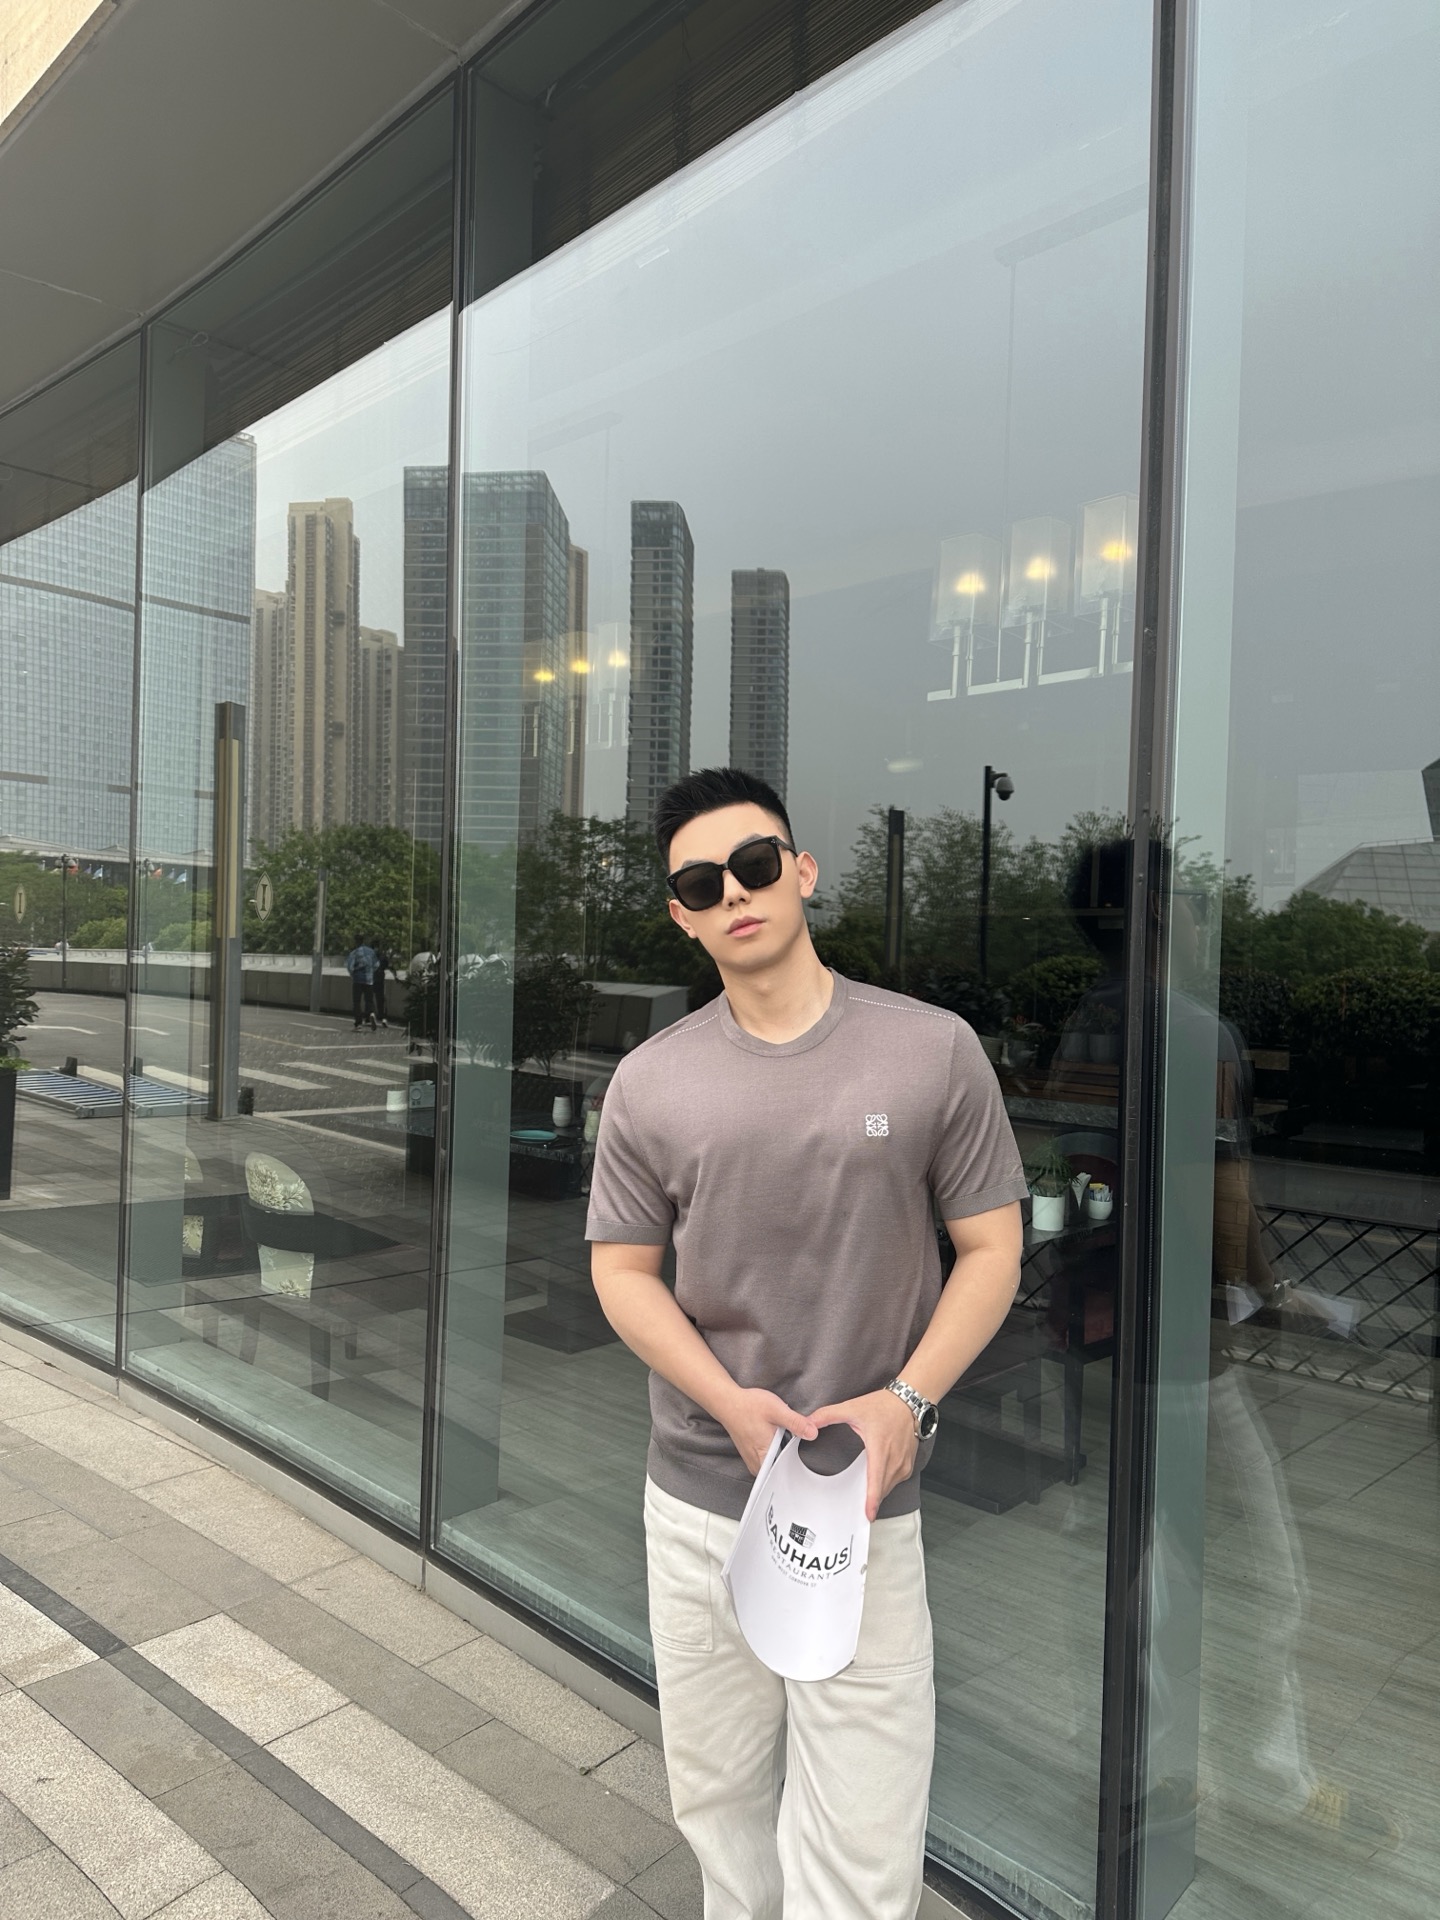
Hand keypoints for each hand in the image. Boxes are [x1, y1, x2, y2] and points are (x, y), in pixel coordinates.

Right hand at [721, 1387, 818, 1475]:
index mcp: (765, 1455)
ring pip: (775, 1465)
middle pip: (782, 1469)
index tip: (801, 1454)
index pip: (787, 1472)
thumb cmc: (749, 1406)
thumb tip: (813, 1433)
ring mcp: (753, 1462)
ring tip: (782, 1439)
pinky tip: (775, 1439)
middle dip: (792, 1457)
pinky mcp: (752, 1457)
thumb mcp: (777, 1410)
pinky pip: (768, 1460)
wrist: (728, 1403)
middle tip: (790, 1441)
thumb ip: (796, 1423)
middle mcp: (758, 1463)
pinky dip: (775, 1451)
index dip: (799, 1462)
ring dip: (783, 1454)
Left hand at [810, 1389, 917, 1521]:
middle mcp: (894, 1459)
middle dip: (869, 1500)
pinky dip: (885, 1484)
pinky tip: (876, 1480)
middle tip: (856, 1509)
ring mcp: (904, 1463)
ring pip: (889, 1488)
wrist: (909, 1401)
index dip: (872, 1500)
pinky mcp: (908, 1465)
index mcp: (879, 1448)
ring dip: (877, 1492)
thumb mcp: (852, 1407)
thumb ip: (827, 1415)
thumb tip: (808, 1423)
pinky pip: (895, 1482)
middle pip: (881, 1489)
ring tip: (864, 1495)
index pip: (876, 1480)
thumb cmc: (884, 1406)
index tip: (868, 1514)